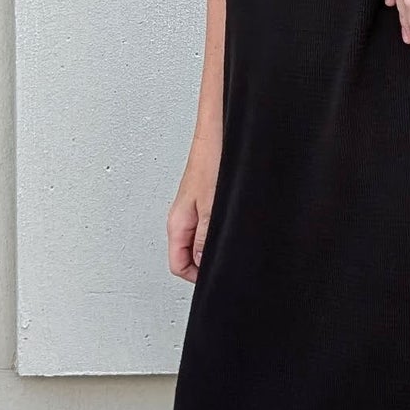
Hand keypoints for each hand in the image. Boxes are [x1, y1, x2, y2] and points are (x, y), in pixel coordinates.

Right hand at [168, 135, 221, 279]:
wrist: (218, 133)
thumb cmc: (212, 160)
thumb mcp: (212, 207)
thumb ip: (206, 239)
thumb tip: (204, 264)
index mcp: (177, 223)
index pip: (178, 265)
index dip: (198, 276)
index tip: (217, 274)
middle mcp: (182, 219)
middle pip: (187, 257)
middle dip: (206, 263)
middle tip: (226, 261)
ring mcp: (193, 211)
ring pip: (198, 243)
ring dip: (213, 247)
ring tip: (230, 243)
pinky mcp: (204, 202)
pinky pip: (207, 228)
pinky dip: (219, 232)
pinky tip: (231, 227)